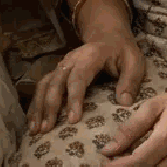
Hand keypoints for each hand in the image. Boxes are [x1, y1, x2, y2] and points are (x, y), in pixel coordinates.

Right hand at [27, 28, 145, 134]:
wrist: (108, 36)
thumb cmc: (122, 52)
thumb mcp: (134, 61)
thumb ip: (130, 81)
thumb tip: (123, 103)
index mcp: (90, 56)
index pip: (78, 77)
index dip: (74, 98)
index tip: (73, 120)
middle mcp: (71, 60)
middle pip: (56, 82)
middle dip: (50, 106)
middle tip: (47, 129)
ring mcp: (62, 66)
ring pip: (44, 84)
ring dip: (38, 107)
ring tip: (35, 130)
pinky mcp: (57, 73)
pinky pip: (42, 87)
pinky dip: (35, 104)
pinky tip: (32, 122)